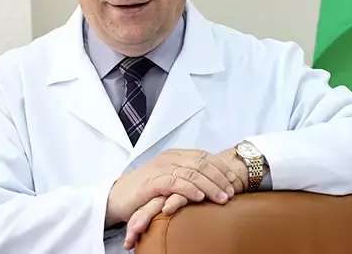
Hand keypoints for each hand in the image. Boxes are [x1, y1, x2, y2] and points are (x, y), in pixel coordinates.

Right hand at [105, 149, 236, 227]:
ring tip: (222, 198)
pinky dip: (189, 189)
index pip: (203, 155)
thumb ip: (186, 176)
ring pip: (191, 172)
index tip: (233, 179)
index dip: (220, 166)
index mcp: (174, 154)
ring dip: (210, 186)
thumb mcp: (169, 179)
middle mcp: (168, 157)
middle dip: (219, 177)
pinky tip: (200, 197)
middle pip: (201, 163)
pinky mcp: (152, 182)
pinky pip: (175, 182)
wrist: (118, 197)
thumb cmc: (145, 191)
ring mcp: (160, 168)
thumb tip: (211, 183)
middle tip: (231, 192)